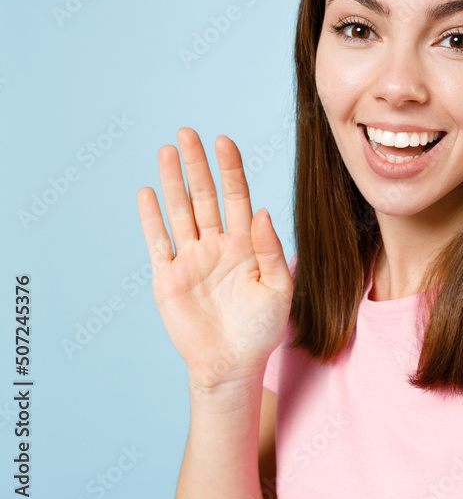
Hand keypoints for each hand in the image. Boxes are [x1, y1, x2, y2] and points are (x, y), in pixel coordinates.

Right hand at [136, 127, 292, 390]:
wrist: (233, 365)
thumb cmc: (262, 329)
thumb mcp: (279, 288)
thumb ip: (271, 250)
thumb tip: (263, 212)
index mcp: (246, 244)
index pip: (237, 197)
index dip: (230, 170)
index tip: (224, 141)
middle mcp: (216, 245)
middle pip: (204, 196)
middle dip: (197, 165)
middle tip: (188, 133)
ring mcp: (191, 259)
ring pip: (180, 212)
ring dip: (173, 181)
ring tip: (166, 150)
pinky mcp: (168, 278)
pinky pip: (158, 242)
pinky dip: (152, 218)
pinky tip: (148, 192)